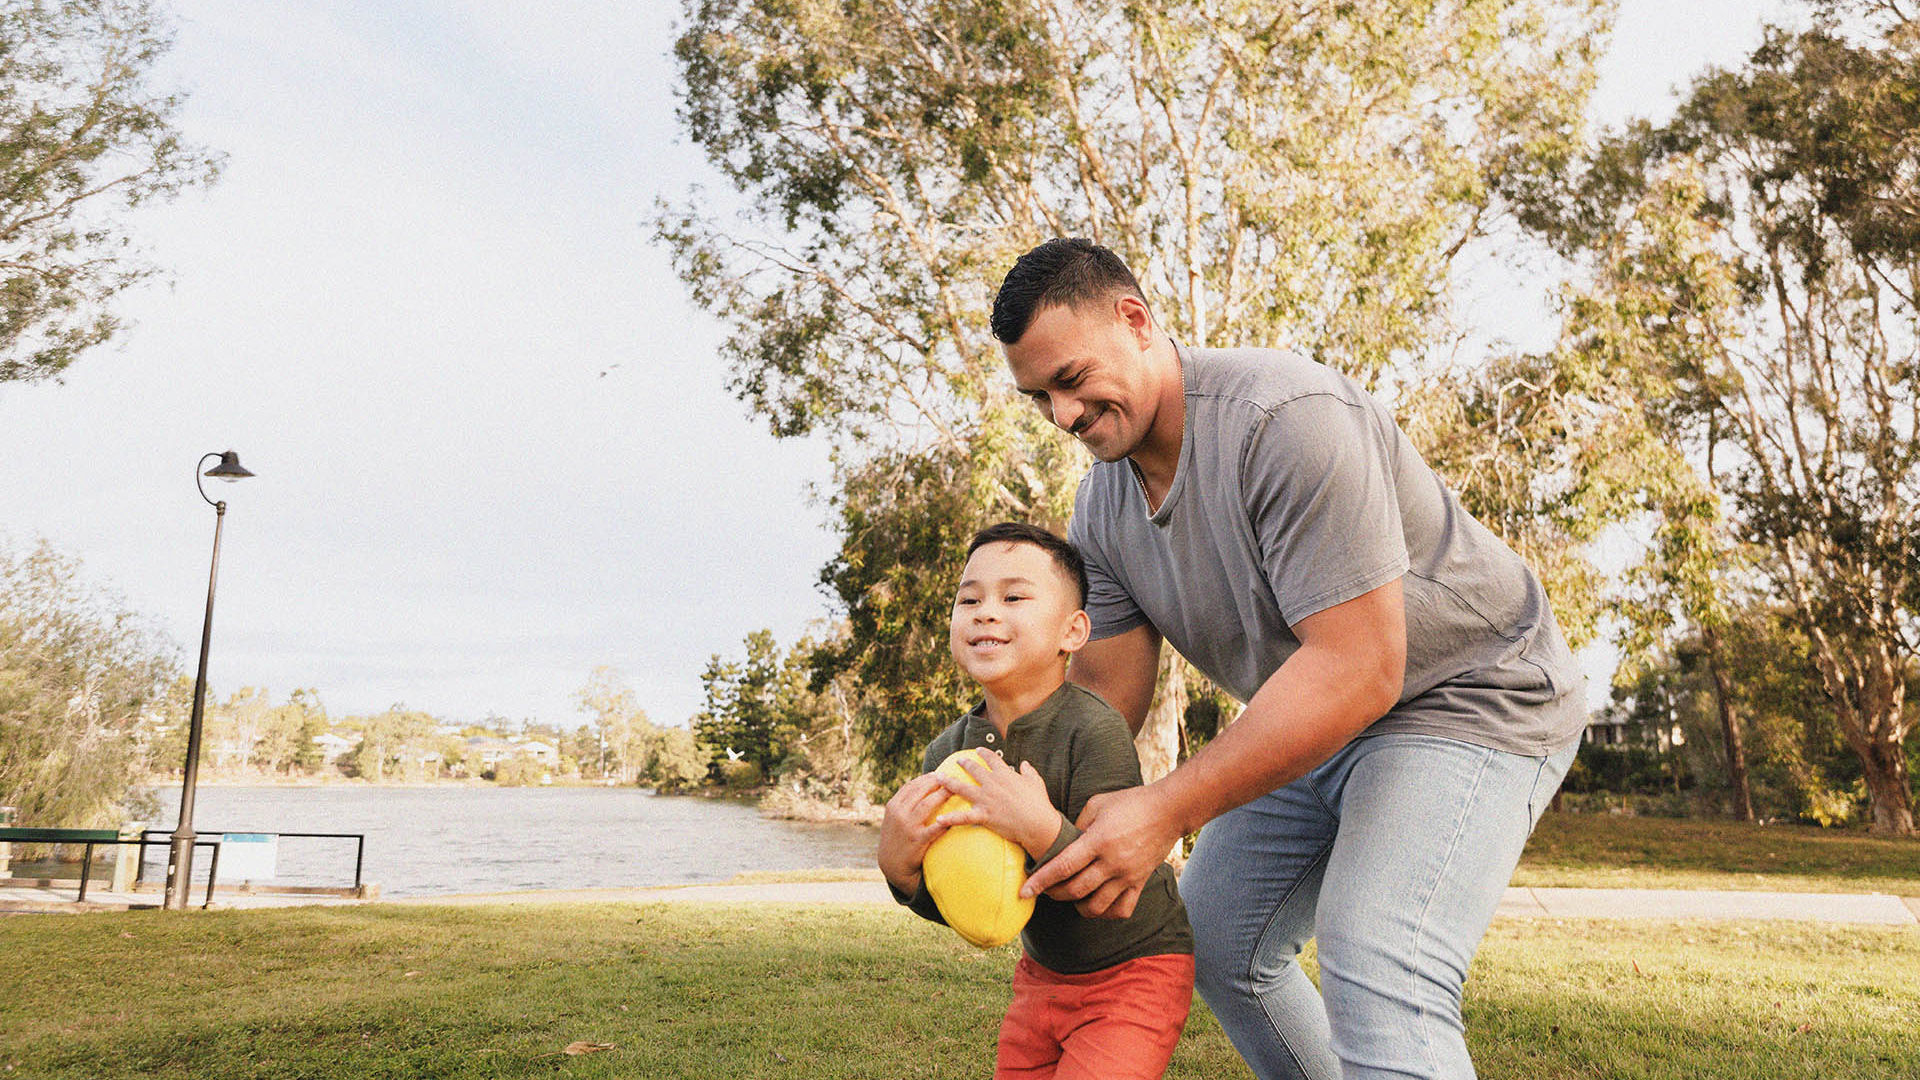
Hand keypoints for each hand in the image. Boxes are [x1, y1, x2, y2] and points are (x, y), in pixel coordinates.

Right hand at [876, 773, 951, 894]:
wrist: (892, 865)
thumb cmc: (897, 838)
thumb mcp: (894, 818)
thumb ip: (905, 804)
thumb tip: (923, 787)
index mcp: (893, 806)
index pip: (911, 786)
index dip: (926, 778)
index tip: (939, 774)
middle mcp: (899, 813)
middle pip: (920, 791)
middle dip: (936, 782)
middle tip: (951, 778)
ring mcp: (907, 826)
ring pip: (927, 805)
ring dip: (942, 795)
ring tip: (955, 790)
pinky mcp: (917, 840)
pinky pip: (934, 828)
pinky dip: (945, 821)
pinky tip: (955, 816)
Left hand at [933, 753, 1061, 858]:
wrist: (1037, 823)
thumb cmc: (1039, 803)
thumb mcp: (1036, 782)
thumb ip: (1029, 771)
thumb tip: (1025, 763)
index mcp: (1005, 774)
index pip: (992, 759)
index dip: (984, 753)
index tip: (978, 750)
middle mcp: (992, 784)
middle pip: (974, 770)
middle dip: (965, 764)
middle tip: (958, 760)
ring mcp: (986, 799)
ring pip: (962, 788)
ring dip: (949, 782)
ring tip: (939, 777)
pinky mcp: (983, 815)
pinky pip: (963, 817)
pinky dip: (950, 819)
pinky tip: (939, 819)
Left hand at [1019, 785, 1180, 918]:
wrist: (1168, 810)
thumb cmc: (1130, 802)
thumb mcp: (1097, 805)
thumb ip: (1077, 826)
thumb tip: (1063, 843)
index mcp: (1097, 840)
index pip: (1062, 866)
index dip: (1041, 881)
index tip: (1024, 891)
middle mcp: (1112, 862)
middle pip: (1075, 890)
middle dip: (1054, 893)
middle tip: (1045, 890)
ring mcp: (1127, 875)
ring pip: (1096, 906)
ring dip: (1078, 906)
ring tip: (1071, 898)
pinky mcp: (1140, 882)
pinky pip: (1122, 909)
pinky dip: (1106, 913)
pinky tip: (1098, 905)